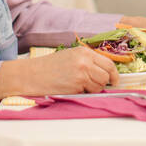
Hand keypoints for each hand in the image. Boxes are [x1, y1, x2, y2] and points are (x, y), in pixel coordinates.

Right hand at [0, 45, 117, 99]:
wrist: (31, 75)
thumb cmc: (48, 67)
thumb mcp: (70, 57)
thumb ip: (87, 61)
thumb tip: (104, 72)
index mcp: (84, 52)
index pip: (108, 63)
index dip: (114, 74)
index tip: (114, 80)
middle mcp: (85, 61)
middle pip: (106, 76)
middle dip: (104, 83)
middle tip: (94, 85)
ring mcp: (82, 74)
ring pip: (99, 86)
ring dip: (93, 89)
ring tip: (79, 86)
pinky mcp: (76, 86)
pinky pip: (89, 92)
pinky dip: (84, 93)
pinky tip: (72, 89)